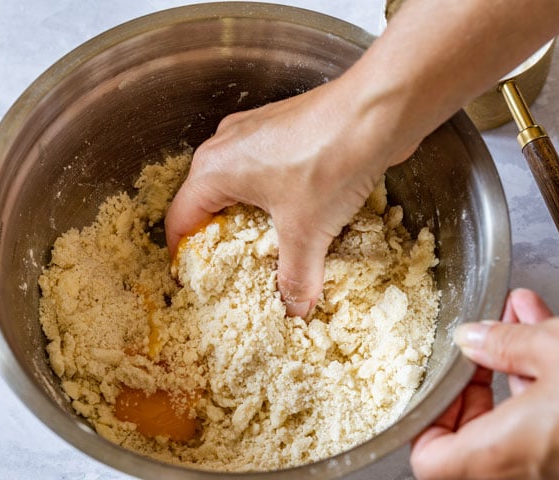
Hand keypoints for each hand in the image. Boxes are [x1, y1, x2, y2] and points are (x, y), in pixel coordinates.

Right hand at [165, 76, 416, 316]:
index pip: (180, 221)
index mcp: (213, 170)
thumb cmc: (328, 160)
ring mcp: (253, 132)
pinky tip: (294, 215)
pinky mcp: (281, 129)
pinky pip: (262, 169)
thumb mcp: (307, 231)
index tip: (197, 281)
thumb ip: (296, 276)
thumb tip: (295, 310)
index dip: (185, 256)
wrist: (378, 109)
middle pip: (206, 203)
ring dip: (247, 217)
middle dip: (219, 239)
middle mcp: (224, 146)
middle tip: (235, 271)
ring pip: (236, 185)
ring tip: (266, 248)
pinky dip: (270, 196)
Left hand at [410, 289, 558, 478]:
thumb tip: (471, 339)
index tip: (438, 381)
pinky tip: (546, 327)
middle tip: (477, 346)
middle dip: (470, 382)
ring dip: (510, 363)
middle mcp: (530, 469)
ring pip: (513, 417)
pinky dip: (543, 374)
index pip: (430, 461)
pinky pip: (549, 415)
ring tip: (515, 316)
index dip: (426, 421)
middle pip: (467, 439)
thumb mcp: (557, 347)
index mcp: (506, 452)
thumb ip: (502, 343)